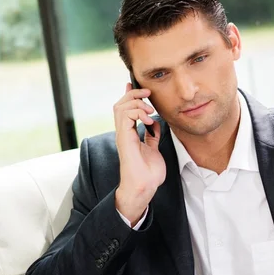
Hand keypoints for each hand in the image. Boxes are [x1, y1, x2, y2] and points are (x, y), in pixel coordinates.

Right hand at [113, 83, 165, 224]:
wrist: (145, 186)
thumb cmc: (148, 172)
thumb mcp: (153, 149)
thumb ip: (151, 137)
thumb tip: (154, 125)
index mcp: (129, 134)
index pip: (125, 109)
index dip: (130, 96)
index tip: (140, 88)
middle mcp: (123, 133)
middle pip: (120, 105)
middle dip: (133, 95)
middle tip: (148, 94)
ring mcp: (123, 136)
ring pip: (120, 108)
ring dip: (136, 103)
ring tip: (150, 110)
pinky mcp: (125, 140)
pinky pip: (125, 117)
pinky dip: (137, 113)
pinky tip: (148, 119)